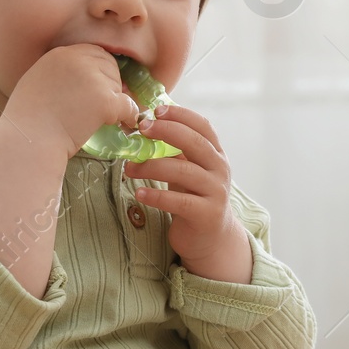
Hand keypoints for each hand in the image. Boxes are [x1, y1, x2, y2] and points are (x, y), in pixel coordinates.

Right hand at [6, 44, 141, 158]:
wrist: (28, 141)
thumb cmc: (27, 120)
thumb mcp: (37, 82)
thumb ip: (60, 73)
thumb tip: (85, 80)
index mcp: (61, 54)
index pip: (94, 53)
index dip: (100, 70)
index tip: (99, 86)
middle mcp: (78, 60)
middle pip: (110, 67)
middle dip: (110, 84)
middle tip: (103, 104)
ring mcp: (93, 79)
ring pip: (118, 87)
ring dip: (114, 102)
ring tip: (101, 119)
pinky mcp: (104, 101)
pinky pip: (127, 106)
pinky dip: (129, 116)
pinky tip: (125, 123)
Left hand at [123, 103, 251, 283]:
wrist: (210, 238)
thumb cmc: (193, 197)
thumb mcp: (188, 169)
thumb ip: (175, 150)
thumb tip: (144, 125)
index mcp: (215, 154)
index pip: (202, 126)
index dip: (181, 115)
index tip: (156, 111)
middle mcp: (219, 169)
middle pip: (195, 143)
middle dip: (167, 132)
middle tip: (142, 129)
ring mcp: (215, 192)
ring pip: (184, 172)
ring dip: (153, 166)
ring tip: (129, 168)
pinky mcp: (206, 214)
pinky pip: (179, 202)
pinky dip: (156, 196)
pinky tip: (139, 193)